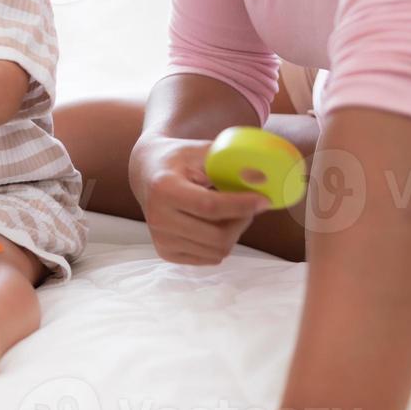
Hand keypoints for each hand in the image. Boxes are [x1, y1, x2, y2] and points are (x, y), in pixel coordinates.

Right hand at [130, 135, 267, 263]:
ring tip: (230, 212)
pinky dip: (220, 243)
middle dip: (242, 221)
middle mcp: (158, 218)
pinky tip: (214, 223)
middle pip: (218, 236)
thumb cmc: (178, 159)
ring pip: (217, 251)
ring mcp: (160, 239)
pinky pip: (210, 258)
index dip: (241, 206)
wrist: (147, 172)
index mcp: (163, 189)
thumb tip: (262, 178)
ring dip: (233, 232)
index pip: (210, 207)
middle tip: (250, 206)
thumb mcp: (201, 151)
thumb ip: (230, 163)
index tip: (264, 200)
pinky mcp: (165, 253)